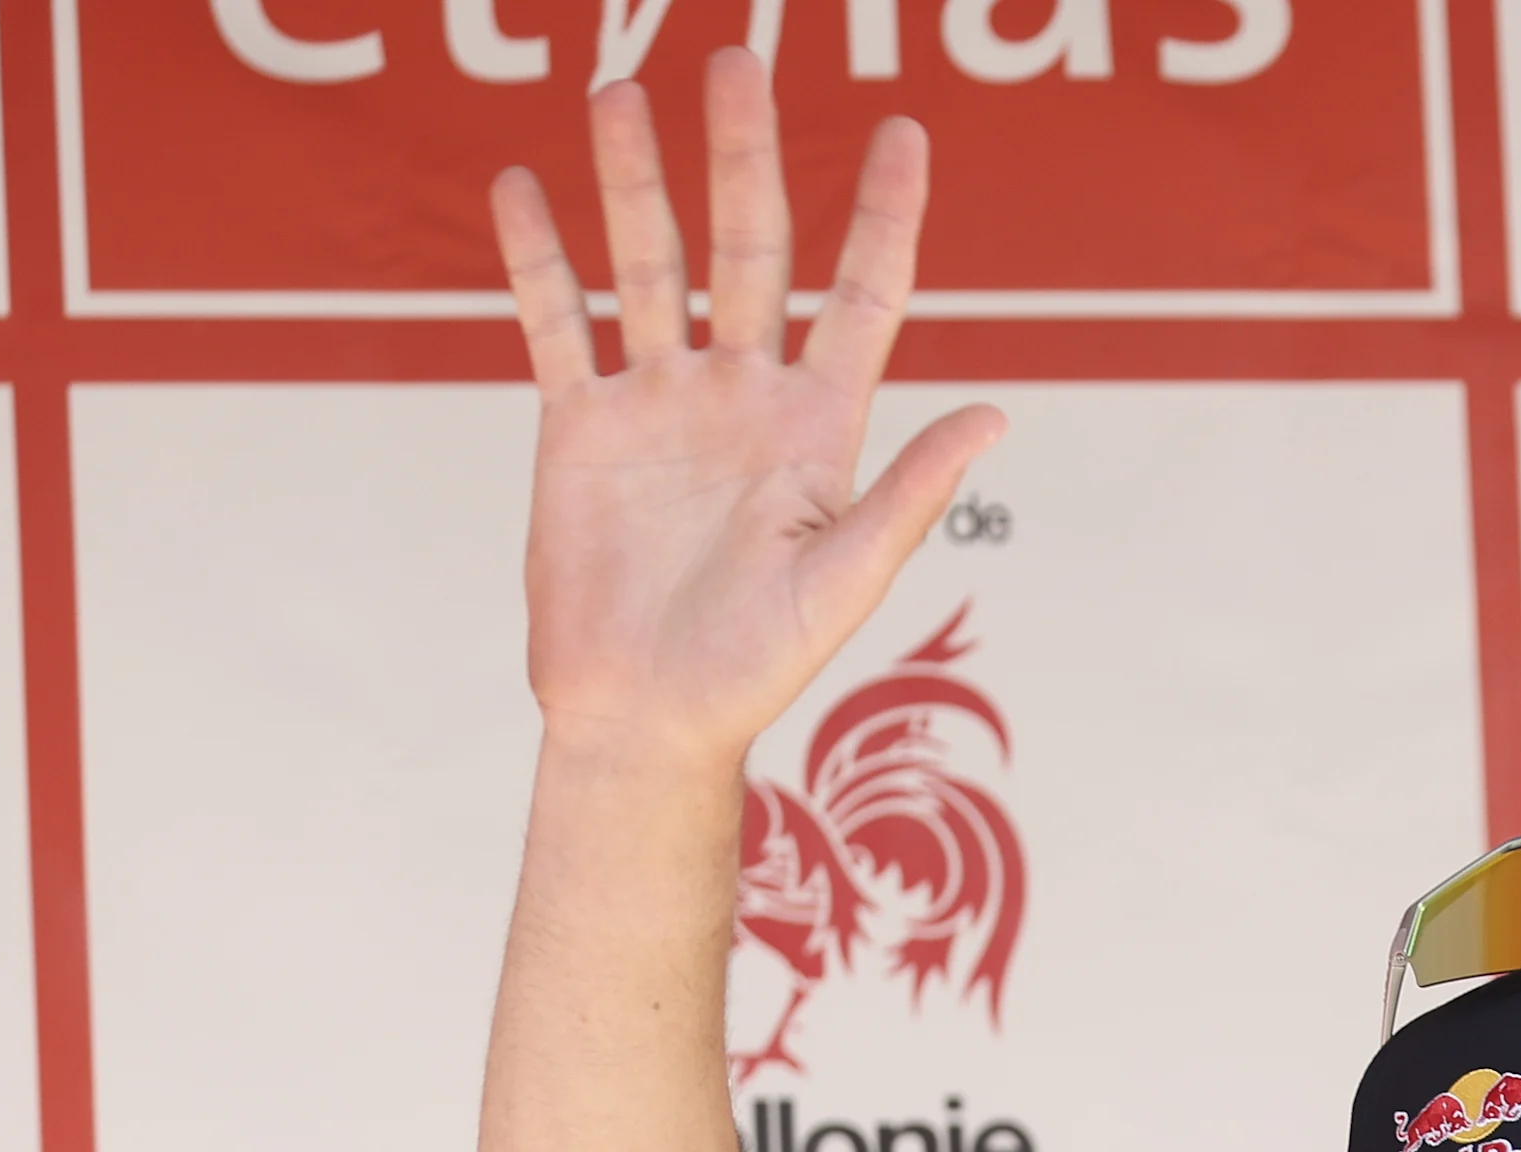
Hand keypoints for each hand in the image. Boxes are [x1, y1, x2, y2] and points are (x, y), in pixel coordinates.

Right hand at [491, 51, 1001, 769]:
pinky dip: (538, 260)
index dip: (885, 216)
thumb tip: (996, 413)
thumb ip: (908, 493)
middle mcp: (742, 395)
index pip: (861, 295)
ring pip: (647, 263)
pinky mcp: (579, 427)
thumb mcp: (844, 582)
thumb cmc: (756, 668)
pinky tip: (524, 189)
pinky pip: (557, 324)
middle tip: (738, 57)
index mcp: (819, 426)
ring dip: (634, 179)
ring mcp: (659, 402)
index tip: (903, 131)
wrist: (646, 716)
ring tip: (620, 89)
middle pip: (748, 249)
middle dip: (744, 156)